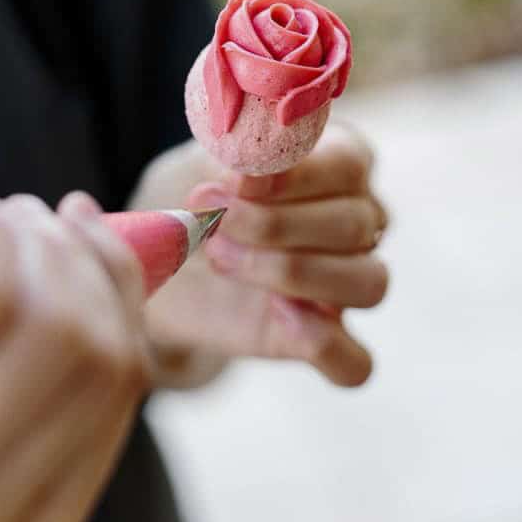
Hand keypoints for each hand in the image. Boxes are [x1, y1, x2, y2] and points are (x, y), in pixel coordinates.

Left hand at [140, 122, 388, 386]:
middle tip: (210, 223)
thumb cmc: (192, 200)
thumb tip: (251, 174)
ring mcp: (345, 284)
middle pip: (354, 225)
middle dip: (273, 225)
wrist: (155, 262)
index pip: (349, 164)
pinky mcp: (321, 339)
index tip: (236, 182)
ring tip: (221, 259)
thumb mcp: (198, 164)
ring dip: (290, 272)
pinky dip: (323, 342)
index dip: (297, 175)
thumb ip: (232, 160)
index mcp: (338, 164)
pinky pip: (355, 361)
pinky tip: (276, 316)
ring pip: (367, 283)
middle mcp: (358, 222)